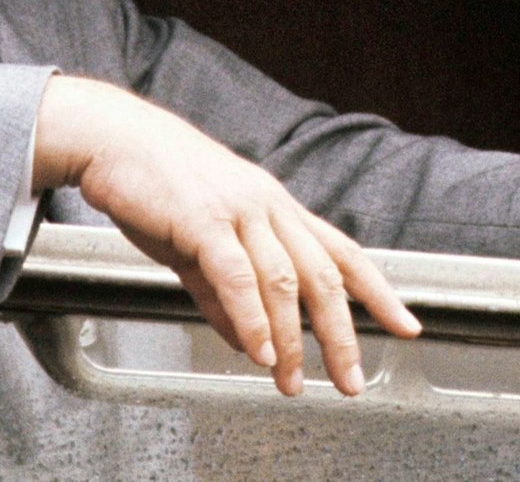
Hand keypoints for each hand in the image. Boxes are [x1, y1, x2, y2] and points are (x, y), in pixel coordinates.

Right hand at [32, 74, 420, 396]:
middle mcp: (270, 206)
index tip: (406, 326)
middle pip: (324, 276)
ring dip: (293, 339)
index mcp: (277, 208)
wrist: (113, 138)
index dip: (379, 293)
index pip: (343, 253)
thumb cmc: (156, 184)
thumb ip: (225, 296)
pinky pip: (238, 274)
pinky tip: (259, 350)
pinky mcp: (204, 218)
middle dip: (342, 335)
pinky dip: (252, 318)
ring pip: (285, 281)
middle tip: (352, 380)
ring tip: (294, 381)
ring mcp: (241, 209)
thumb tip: (247, 341)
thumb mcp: (200, 246)